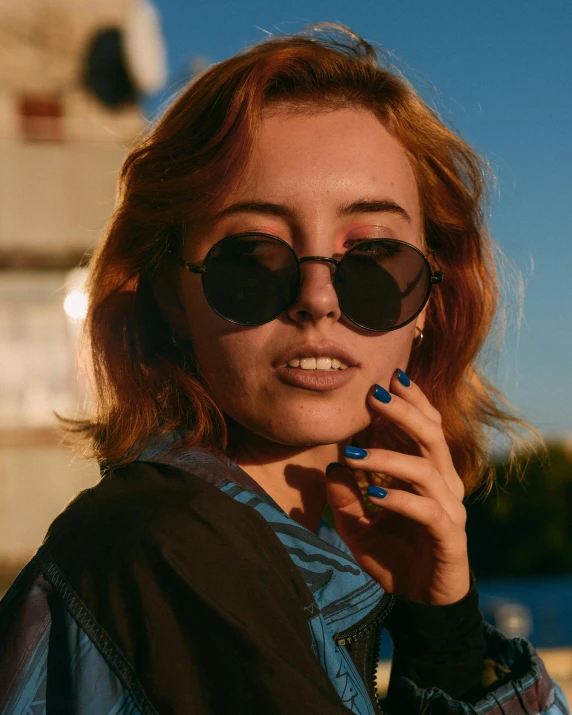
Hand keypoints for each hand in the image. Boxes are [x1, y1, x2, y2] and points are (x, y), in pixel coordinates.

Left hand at [326, 369, 469, 604]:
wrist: (420, 603)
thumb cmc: (392, 556)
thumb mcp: (357, 526)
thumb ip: (345, 497)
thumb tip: (331, 466)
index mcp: (427, 473)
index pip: (426, 426)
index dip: (412, 400)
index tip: (387, 377)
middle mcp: (443, 484)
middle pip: (430, 435)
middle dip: (402, 411)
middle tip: (373, 394)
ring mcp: (449, 510)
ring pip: (426, 468)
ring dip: (388, 457)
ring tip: (352, 455)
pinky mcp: (449, 537)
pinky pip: (427, 510)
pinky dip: (399, 499)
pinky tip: (373, 493)